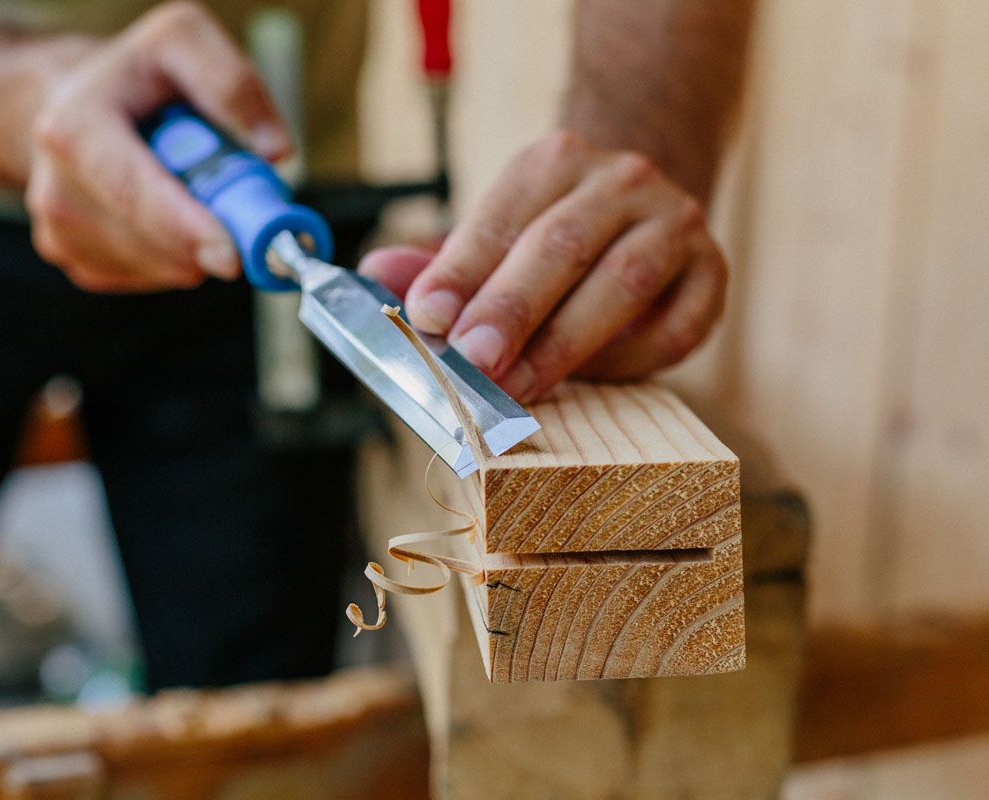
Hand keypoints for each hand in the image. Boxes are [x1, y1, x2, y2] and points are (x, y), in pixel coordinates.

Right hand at [26, 2, 290, 291]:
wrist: (68, 101)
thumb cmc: (135, 75)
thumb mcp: (182, 41)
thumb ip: (232, 84)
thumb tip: (275, 150)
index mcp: (75, 128)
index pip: (132, 192)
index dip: (185, 229)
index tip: (232, 256)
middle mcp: (56, 186)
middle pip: (146, 242)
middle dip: (204, 243)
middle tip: (245, 225)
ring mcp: (58, 231)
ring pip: (154, 268)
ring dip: (192, 248)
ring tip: (194, 196)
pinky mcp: (73, 259)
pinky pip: (145, 277)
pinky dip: (173, 256)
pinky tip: (169, 217)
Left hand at [359, 130, 727, 401]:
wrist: (641, 212)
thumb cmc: (550, 239)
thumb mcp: (493, 235)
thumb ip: (440, 260)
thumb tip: (376, 273)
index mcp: (554, 161)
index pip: (501, 217)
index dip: (461, 270)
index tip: (426, 317)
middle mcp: (621, 179)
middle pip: (562, 245)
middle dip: (512, 308)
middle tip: (472, 361)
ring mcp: (676, 221)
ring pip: (624, 282)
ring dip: (565, 342)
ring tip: (518, 387)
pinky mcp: (712, 273)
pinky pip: (672, 327)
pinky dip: (629, 361)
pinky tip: (590, 380)